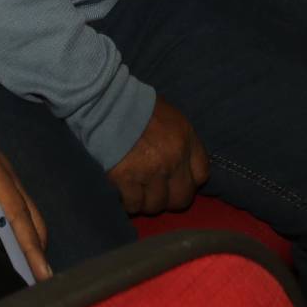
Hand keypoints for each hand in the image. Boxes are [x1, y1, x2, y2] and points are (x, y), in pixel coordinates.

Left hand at [0, 100, 51, 279]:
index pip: (19, 218)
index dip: (31, 248)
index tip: (43, 276)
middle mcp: (4, 179)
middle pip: (30, 220)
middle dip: (36, 250)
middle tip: (35, 284)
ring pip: (23, 215)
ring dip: (26, 241)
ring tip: (23, 273)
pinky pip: (10, 210)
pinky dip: (14, 230)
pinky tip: (3, 246)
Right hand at [106, 97, 208, 216]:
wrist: (105, 102)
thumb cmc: (137, 106)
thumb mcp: (170, 117)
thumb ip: (181, 141)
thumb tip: (182, 165)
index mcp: (185, 139)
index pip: (201, 175)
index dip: (189, 182)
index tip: (177, 181)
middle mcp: (172, 158)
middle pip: (181, 198)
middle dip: (169, 198)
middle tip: (156, 192)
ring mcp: (150, 171)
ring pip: (156, 205)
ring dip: (147, 201)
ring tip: (137, 192)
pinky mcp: (126, 179)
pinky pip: (133, 204)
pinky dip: (128, 202)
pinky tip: (123, 193)